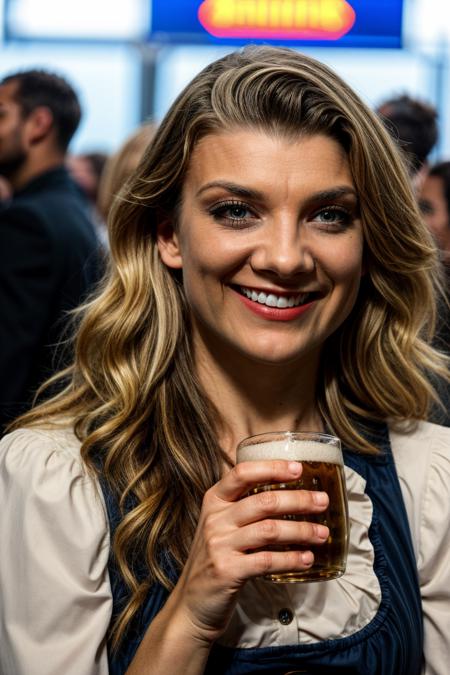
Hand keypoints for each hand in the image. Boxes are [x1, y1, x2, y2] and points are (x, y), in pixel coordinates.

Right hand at [169, 459, 328, 644]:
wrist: (192, 604)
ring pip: (269, 530)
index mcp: (214, 500)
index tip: (298, 468)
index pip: (242, 473)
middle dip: (298, 500)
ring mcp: (219, 545)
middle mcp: (215, 519)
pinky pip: (266, 560)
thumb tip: (289, 495)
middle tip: (322, 501)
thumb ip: (244, 509)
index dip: (271, 468)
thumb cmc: (216, 560)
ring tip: (322, 533)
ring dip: (301, 530)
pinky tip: (306, 559)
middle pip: (263, 501)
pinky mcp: (227, 571)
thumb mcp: (221, 526)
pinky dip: (291, 559)